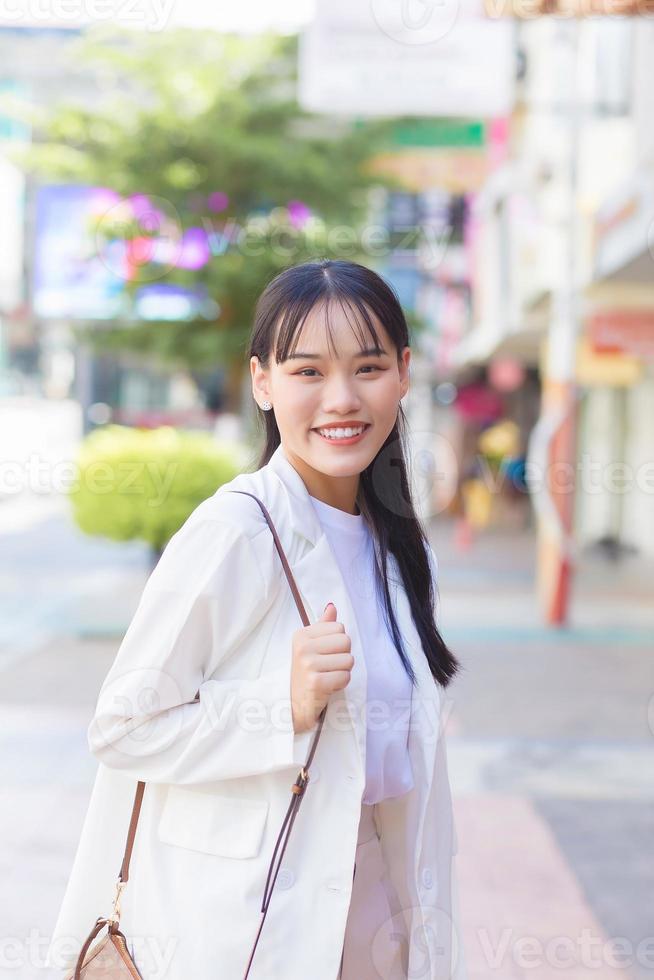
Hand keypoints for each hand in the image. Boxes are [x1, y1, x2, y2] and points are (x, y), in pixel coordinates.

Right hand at [290, 603, 353, 733]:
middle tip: (329, 666)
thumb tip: (332, 606)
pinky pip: (345, 676)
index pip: (339, 627)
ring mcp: (308, 665)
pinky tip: (328, 686)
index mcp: (302, 634)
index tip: (325, 654)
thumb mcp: (310, 646)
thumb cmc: (306, 672)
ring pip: (349, 660)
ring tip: (328, 676)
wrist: (293, 703)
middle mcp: (303, 647)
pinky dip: (341, 683)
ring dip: (343, 671)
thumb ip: (323, 626)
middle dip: (343, 656)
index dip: (338, 643)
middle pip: (346, 641)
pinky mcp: (315, 682)